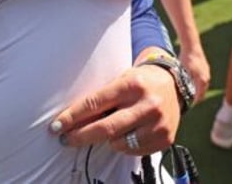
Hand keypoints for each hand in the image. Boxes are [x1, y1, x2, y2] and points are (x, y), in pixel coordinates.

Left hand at [50, 59, 180, 154]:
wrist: (175, 84)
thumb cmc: (140, 81)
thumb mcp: (121, 80)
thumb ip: (102, 98)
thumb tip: (73, 120)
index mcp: (132, 85)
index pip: (95, 103)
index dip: (72, 116)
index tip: (56, 126)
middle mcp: (146, 104)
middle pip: (105, 128)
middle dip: (80, 136)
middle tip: (64, 139)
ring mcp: (158, 123)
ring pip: (119, 143)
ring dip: (107, 139)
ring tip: (109, 129)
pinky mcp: (165, 139)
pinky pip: (133, 151)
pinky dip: (123, 145)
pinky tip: (126, 134)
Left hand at [179, 46, 209, 102]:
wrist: (192, 46)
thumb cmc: (185, 58)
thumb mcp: (182, 71)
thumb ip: (182, 83)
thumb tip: (179, 93)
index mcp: (201, 81)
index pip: (197, 97)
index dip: (191, 103)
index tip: (185, 106)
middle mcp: (206, 79)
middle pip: (201, 94)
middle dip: (194, 99)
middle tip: (185, 103)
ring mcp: (207, 74)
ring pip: (202, 87)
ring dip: (196, 91)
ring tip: (187, 94)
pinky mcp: (206, 70)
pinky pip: (202, 81)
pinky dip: (197, 85)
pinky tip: (190, 84)